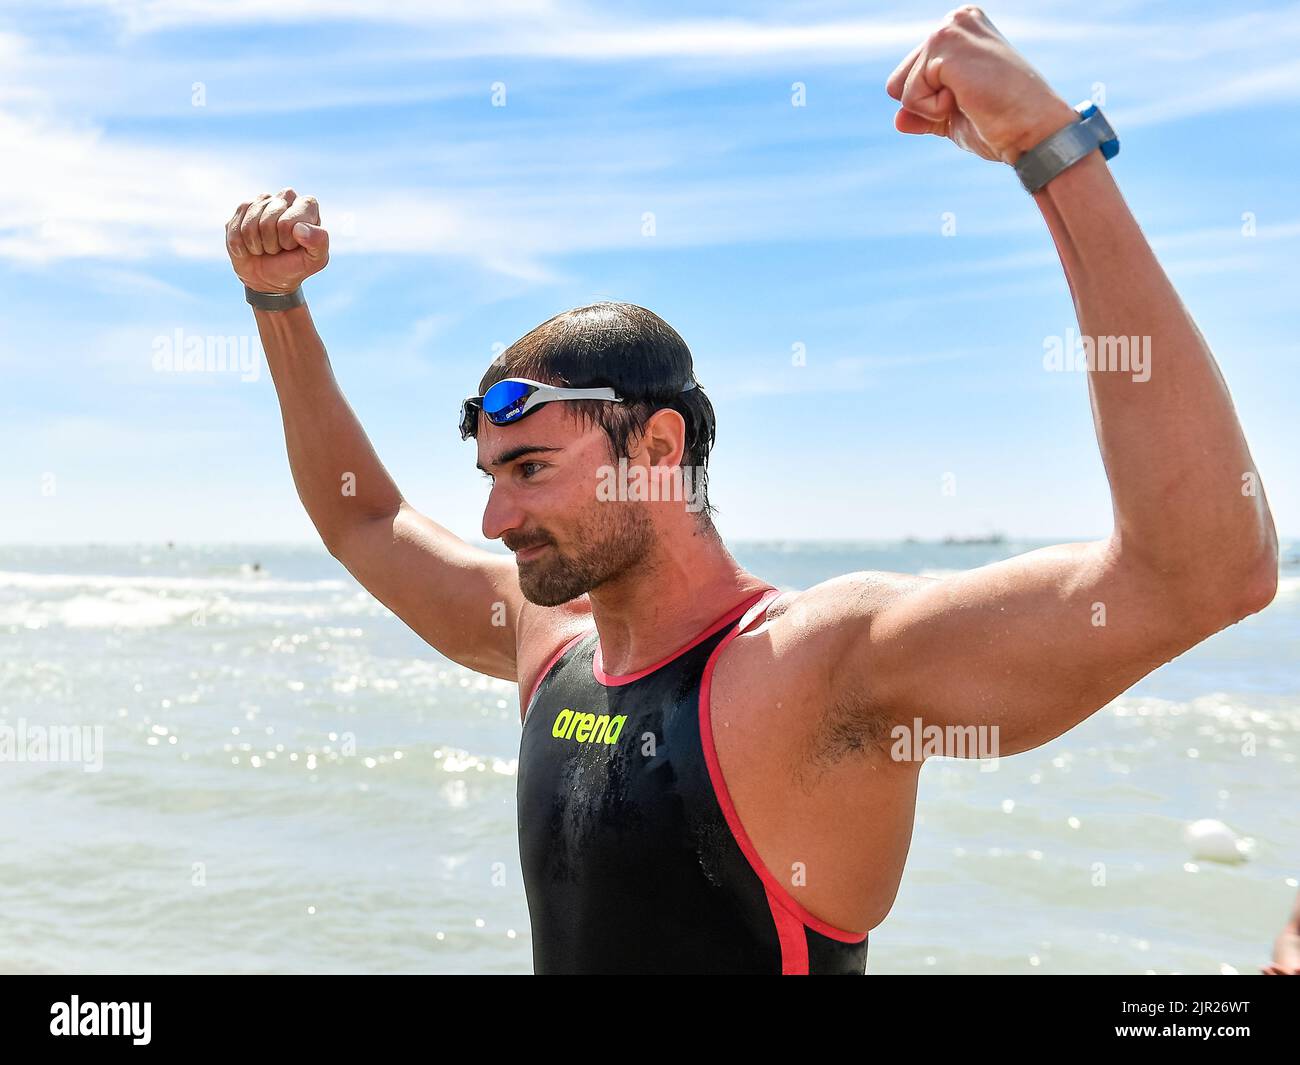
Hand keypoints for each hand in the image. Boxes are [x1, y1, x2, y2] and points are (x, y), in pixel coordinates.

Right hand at [225, 188, 328, 293]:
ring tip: (266, 248)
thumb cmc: (296, 265)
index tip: (293, 247)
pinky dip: (241, 246)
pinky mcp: (243, 208)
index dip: (287, 240)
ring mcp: (263, 201)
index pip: (288, 221)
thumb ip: (319, 242)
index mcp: (307, 206)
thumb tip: (299, 227)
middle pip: (268, 221)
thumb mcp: (316, 260)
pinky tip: (251, 247)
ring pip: (250, 225)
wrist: (271, 277)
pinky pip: (235, 229)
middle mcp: (286, 197)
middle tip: (279, 248)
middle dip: (272, 243)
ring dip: (257, 245)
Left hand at [886, 5, 1078, 165]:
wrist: (1031, 131)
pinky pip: (910, 95)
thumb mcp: (952, 117)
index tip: (970, 100)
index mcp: (959, 30)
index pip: (909, 77)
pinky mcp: (945, 44)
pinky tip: (967, 99)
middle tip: (969, 102)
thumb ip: (922, 113)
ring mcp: (950, 28)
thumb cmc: (1001, 123)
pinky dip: (934, 110)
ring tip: (970, 99)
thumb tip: (897, 120)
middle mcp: (955, 20)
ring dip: (930, 108)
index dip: (930, 103)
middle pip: (898, 81)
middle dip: (925, 105)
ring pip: (901, 88)